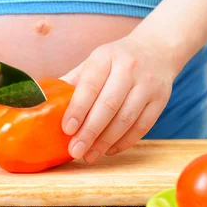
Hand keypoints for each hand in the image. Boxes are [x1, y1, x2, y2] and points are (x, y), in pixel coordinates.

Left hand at [60, 34, 178, 162]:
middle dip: (90, 132)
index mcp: (106, 57)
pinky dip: (124, 142)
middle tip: (75, 150)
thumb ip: (73, 81)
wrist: (157, 50)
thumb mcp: (94, 61)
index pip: (90, 85)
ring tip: (89, 155)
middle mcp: (129, 69)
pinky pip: (142, 126)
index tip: (67, 129)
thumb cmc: (116, 60)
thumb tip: (45, 102)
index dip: (78, 109)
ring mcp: (147, 85)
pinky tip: (109, 150)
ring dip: (106, 141)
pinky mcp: (160, 100)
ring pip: (126, 119)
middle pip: (109, 105)